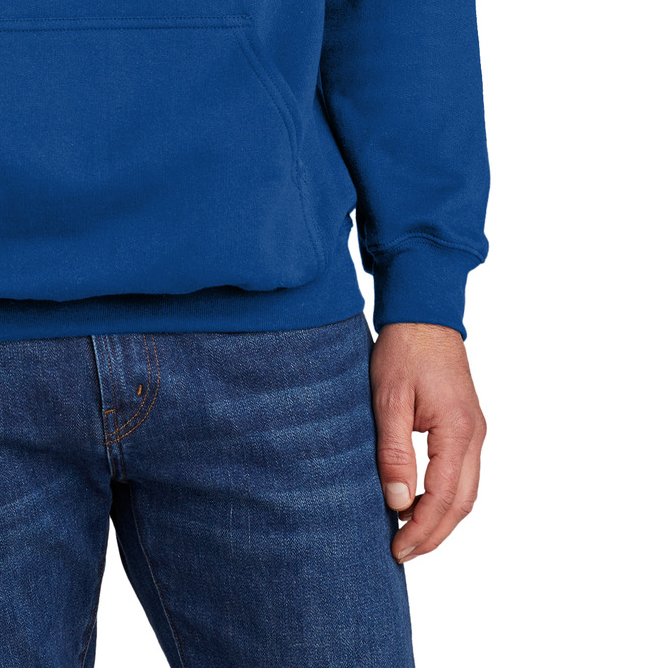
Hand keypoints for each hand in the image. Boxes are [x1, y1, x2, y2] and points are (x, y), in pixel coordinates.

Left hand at [370, 322, 485, 562]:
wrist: (424, 312)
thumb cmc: (404, 349)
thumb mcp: (389, 397)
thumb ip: (394, 450)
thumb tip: (398, 500)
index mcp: (458, 430)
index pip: (444, 497)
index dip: (422, 528)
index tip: (398, 548)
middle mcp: (475, 435)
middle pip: (462, 502)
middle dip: (434, 533)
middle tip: (402, 553)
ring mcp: (474, 430)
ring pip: (466, 491)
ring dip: (441, 518)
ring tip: (409, 536)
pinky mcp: (466, 425)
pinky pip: (462, 473)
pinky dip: (445, 497)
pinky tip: (421, 503)